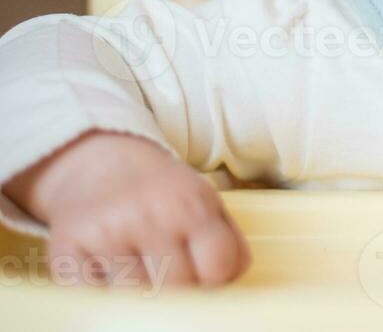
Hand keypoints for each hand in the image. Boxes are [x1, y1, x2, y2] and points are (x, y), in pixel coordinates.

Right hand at [2, 130, 250, 289]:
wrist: (99, 165)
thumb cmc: (160, 192)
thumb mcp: (204, 201)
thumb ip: (229, 242)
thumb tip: (234, 282)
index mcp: (190, 203)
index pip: (218, 268)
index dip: (215, 282)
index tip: (206, 279)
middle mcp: (148, 216)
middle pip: (178, 289)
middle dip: (180, 292)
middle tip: (172, 277)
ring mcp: (105, 234)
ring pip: (136, 299)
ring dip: (140, 296)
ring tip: (141, 271)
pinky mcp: (67, 249)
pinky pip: (92, 298)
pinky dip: (102, 297)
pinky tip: (110, 275)